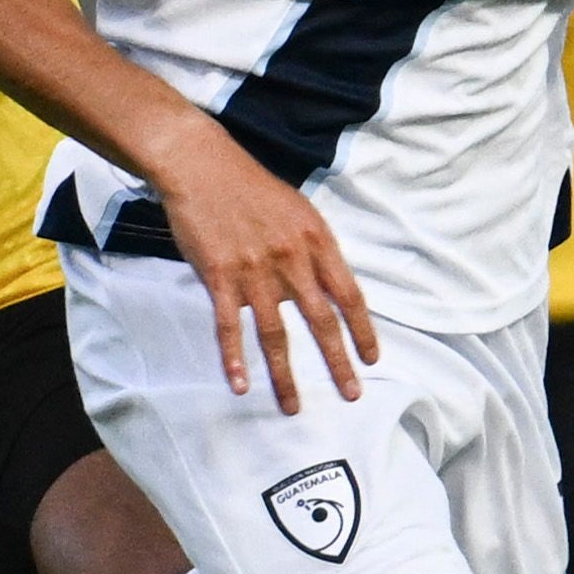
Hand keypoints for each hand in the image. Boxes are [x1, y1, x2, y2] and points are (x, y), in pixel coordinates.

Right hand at [147, 116, 380, 413]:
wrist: (202, 166)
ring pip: (276, 334)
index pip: (349, 295)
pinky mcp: (220, 276)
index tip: (371, 360)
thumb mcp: (299, 211)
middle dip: (338, 364)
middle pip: (321, 322)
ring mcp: (255, 270)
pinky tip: (241, 384)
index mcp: (316, 241)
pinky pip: (230, 326)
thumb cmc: (251, 188)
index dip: (363, 331)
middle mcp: (291, 259)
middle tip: (351, 395)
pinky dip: (235, 358)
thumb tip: (330, 288)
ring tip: (293, 407)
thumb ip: (315, 250)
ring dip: (285, 375)